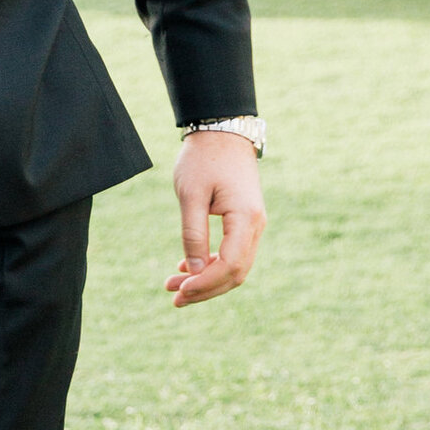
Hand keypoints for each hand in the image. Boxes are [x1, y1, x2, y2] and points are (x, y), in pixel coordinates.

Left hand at [168, 130, 264, 305]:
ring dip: (206, 279)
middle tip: (173, 298)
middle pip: (235, 273)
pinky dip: (211, 265)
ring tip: (174, 287)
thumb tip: (192, 271)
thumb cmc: (203, 159)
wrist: (222, 131)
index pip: (230, 265)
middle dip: (205, 289)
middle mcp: (256, 226)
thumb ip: (193, 233)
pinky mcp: (245, 222)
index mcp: (246, 219)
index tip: (179, 290)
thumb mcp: (191, 194)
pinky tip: (187, 269)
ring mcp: (253, 225)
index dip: (205, 283)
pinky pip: (232, 253)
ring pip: (235, 266)